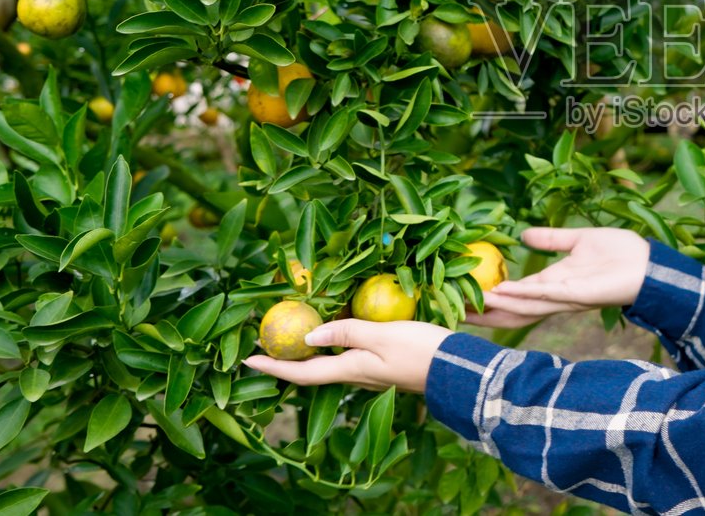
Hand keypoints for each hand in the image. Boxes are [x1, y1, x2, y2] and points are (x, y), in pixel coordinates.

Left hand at [242, 319, 452, 392]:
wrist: (457, 369)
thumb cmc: (421, 350)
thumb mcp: (382, 335)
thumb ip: (346, 331)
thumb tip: (308, 335)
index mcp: (351, 369)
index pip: (302, 372)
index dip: (273, 366)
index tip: (247, 358)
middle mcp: (355, 375)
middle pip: (310, 371)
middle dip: (284, 359)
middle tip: (264, 341)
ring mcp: (369, 372)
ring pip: (328, 363)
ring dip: (305, 353)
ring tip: (291, 334)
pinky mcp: (382, 365)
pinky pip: (346, 356)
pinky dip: (330, 344)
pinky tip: (332, 330)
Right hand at [463, 226, 650, 328]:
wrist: (648, 263)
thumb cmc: (619, 253)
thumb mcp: (577, 240)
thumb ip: (551, 239)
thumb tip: (524, 234)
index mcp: (553, 283)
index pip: (514, 294)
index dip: (490, 297)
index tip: (463, 298)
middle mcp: (555, 296)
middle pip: (513, 309)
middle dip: (485, 312)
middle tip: (454, 312)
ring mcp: (565, 296)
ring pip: (524, 306)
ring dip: (496, 305)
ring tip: (469, 304)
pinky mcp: (577, 292)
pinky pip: (545, 294)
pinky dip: (522, 294)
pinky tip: (501, 292)